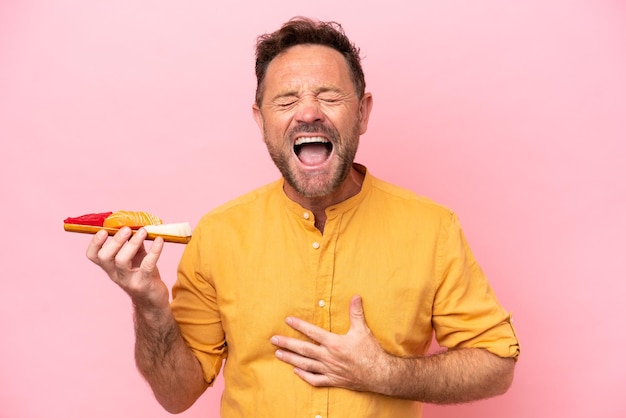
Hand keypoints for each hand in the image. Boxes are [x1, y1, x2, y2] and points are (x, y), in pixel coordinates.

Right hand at [86, 227, 168, 309]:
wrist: (153, 300)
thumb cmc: (143, 275)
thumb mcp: (136, 258)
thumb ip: (134, 243)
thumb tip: (136, 224)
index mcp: (110, 267)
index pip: (93, 256)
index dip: (94, 243)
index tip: (103, 230)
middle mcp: (115, 274)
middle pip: (105, 257)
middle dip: (115, 241)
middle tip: (127, 229)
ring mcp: (128, 280)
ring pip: (121, 261)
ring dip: (132, 244)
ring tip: (143, 231)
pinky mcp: (143, 284)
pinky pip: (147, 265)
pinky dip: (154, 251)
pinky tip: (160, 240)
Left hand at [270, 295, 389, 391]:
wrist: (380, 374)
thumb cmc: (371, 352)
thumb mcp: (363, 330)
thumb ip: (356, 313)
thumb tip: (355, 296)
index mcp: (334, 343)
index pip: (312, 332)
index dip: (299, 325)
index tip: (288, 320)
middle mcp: (328, 357)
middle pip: (303, 349)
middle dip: (287, 343)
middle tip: (273, 340)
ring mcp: (329, 370)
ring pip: (305, 364)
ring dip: (291, 359)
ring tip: (278, 354)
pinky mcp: (333, 380)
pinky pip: (315, 380)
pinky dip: (304, 376)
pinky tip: (296, 371)